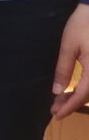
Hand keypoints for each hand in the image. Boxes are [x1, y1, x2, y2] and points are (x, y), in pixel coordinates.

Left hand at [51, 3, 88, 119]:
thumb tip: (57, 91)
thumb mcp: (68, 47)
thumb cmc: (82, 25)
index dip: (69, 106)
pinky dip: (85, 88)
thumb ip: (63, 70)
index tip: (56, 115)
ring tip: (60, 101)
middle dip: (72, 103)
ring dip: (79, 96)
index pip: (84, 94)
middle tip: (54, 109)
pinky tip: (73, 90)